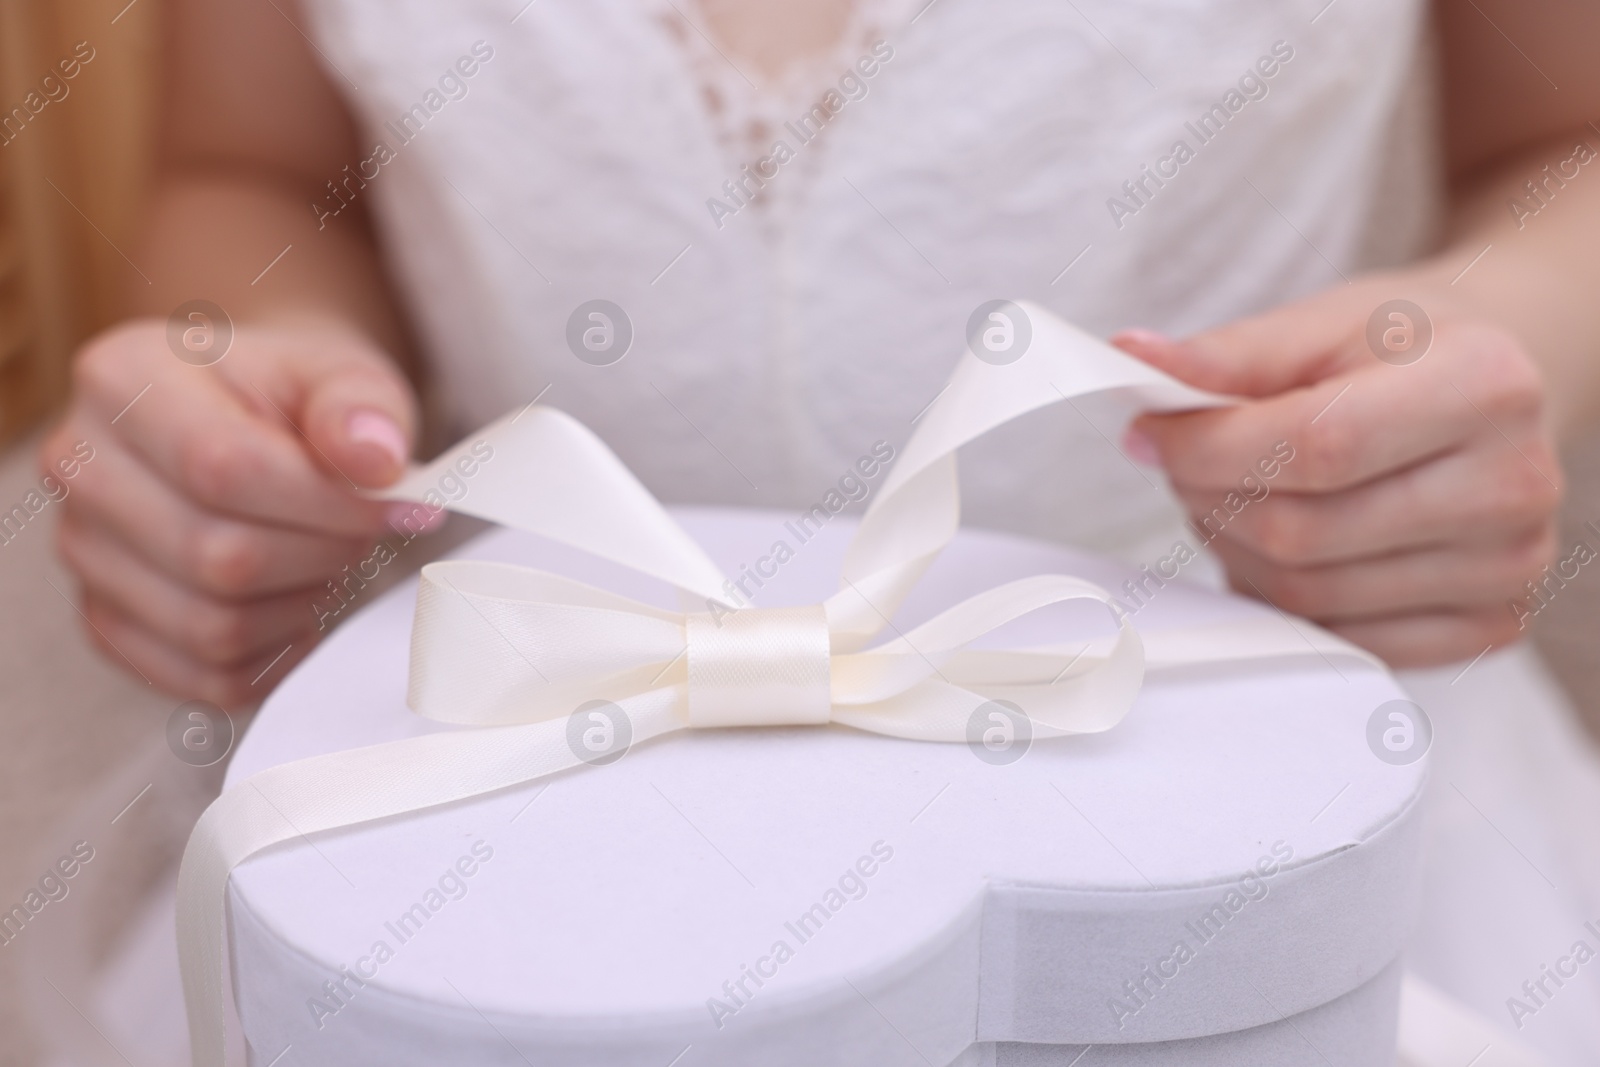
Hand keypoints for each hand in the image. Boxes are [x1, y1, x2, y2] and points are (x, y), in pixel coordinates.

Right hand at [40, 317, 425, 703]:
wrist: (257, 420)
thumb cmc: (296, 398)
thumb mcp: (343, 373)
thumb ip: (361, 406)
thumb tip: (376, 460)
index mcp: (124, 380)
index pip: (223, 468)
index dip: (329, 505)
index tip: (401, 508)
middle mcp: (80, 466)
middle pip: (217, 557)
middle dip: (323, 554)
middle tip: (364, 532)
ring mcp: (83, 550)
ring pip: (211, 626)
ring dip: (301, 606)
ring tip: (329, 558)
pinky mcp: (106, 620)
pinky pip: (203, 675)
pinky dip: (272, 653)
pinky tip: (297, 601)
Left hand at [1113, 276, 1562, 667]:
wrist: (1489, 393)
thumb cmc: (1401, 351)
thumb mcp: (1323, 322)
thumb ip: (1229, 352)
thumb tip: (1133, 359)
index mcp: (1486, 386)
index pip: (1314, 445)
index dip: (1208, 448)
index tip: (1149, 431)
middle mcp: (1517, 484)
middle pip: (1302, 532)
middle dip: (1210, 500)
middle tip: (1186, 465)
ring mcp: (1510, 568)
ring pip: (1307, 596)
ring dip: (1234, 552)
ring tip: (1234, 498)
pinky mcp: (1492, 625)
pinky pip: (1340, 640)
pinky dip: (1285, 601)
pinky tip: (1281, 549)